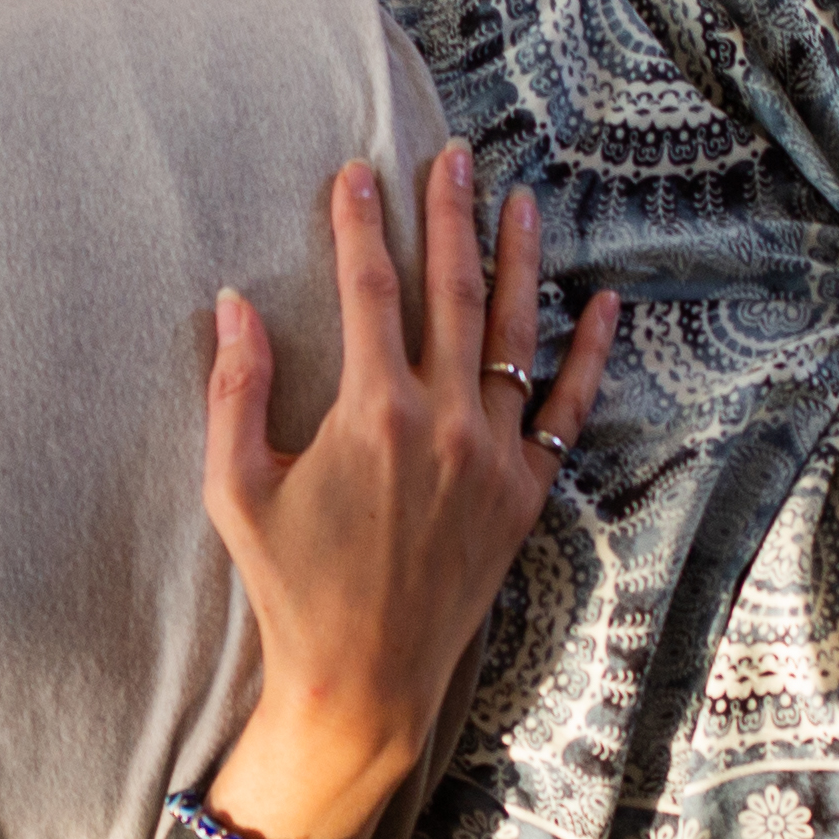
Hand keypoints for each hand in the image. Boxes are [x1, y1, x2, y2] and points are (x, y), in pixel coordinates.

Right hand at [198, 145, 616, 838]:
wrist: (363, 681)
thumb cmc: (290, 589)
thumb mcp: (235, 490)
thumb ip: (234, 392)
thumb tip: (234, 305)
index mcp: (372, 414)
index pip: (369, 292)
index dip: (360, 224)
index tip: (357, 171)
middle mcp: (444, 423)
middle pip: (451, 292)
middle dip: (448, 216)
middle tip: (450, 157)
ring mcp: (494, 457)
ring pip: (513, 334)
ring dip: (516, 260)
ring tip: (519, 199)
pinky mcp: (525, 493)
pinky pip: (567, 409)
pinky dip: (590, 354)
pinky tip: (604, 301)